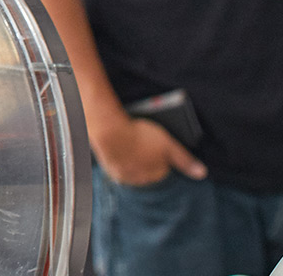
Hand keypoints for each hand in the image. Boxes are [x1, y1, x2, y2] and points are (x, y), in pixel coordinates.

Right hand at [92, 115, 206, 185]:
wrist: (108, 131)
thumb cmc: (140, 136)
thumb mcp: (169, 145)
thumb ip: (185, 160)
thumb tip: (202, 174)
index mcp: (155, 175)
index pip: (164, 170)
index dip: (163, 157)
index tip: (159, 147)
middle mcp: (139, 180)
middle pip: (148, 172)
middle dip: (148, 161)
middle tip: (145, 145)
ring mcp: (123, 175)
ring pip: (133, 171)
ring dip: (134, 162)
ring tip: (133, 146)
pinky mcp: (109, 169)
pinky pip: (117, 168)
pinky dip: (120, 161)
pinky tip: (120, 149)